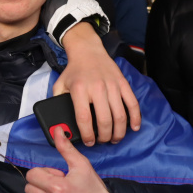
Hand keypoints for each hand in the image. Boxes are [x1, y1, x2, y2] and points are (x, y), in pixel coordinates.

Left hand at [25, 126, 111, 192]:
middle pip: (29, 189)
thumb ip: (66, 148)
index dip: (43, 173)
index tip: (55, 177)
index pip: (31, 175)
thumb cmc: (93, 189)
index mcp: (58, 187)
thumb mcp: (82, 165)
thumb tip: (57, 131)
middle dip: (40, 185)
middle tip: (57, 188)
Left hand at [54, 23, 140, 144]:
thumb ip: (58, 102)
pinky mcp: (123, 83)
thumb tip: (59, 122)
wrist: (88, 51)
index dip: (87, 134)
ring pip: (120, 115)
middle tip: (102, 141)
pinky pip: (133, 103)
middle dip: (104, 136)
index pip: (84, 118)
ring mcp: (112, 86)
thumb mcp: (59, 85)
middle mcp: (97, 88)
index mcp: (79, 90)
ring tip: (115, 139)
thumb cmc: (73, 71)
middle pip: (104, 120)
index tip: (89, 141)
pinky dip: (135, 118)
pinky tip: (134, 128)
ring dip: (119, 132)